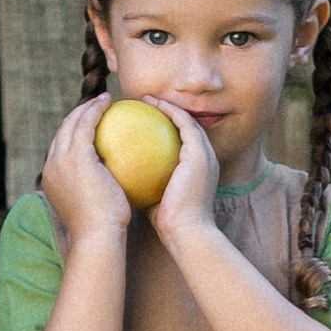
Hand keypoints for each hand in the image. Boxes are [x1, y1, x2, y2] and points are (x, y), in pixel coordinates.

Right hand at [38, 93, 130, 243]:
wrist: (97, 238)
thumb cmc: (104, 232)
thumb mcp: (97, 211)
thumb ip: (99, 196)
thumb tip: (114, 189)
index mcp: (52, 180)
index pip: (61, 149)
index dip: (74, 134)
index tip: (93, 127)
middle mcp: (51, 166)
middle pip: (62, 132)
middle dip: (77, 115)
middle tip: (98, 107)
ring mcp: (60, 160)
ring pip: (71, 122)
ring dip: (87, 107)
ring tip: (105, 101)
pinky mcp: (76, 156)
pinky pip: (86, 123)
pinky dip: (96, 109)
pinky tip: (111, 104)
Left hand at [149, 99, 221, 248]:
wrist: (186, 232)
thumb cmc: (168, 223)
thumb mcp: (155, 198)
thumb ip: (145, 184)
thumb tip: (123, 175)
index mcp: (199, 169)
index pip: (183, 142)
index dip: (166, 129)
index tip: (144, 121)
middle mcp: (206, 158)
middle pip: (188, 127)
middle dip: (169, 112)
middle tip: (146, 104)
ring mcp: (206, 154)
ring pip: (188, 120)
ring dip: (168, 106)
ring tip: (148, 98)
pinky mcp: (200, 153)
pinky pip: (183, 122)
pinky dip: (169, 110)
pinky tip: (150, 104)